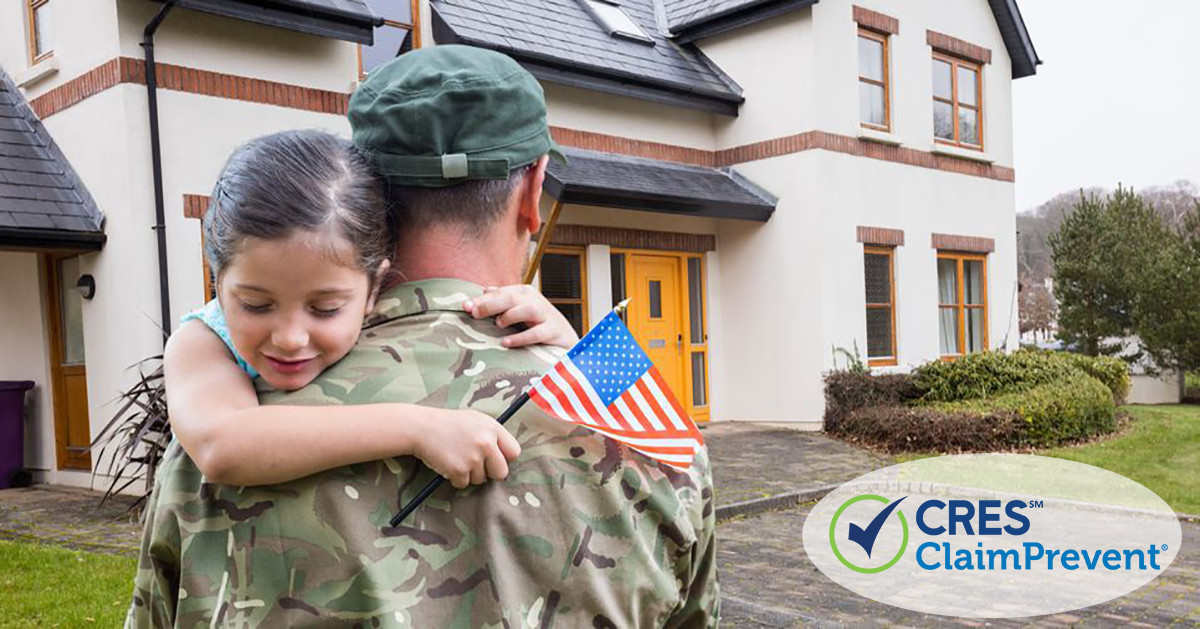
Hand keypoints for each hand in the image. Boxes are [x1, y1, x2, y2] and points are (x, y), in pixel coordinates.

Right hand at [411, 407, 520, 488]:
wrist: (421, 427)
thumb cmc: (448, 424)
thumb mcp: (475, 420)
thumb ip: (492, 435)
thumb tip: (506, 456)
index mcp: (493, 428)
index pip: (514, 452)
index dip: (504, 459)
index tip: (495, 460)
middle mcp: (486, 442)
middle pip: (501, 472)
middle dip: (490, 473)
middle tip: (476, 466)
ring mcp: (473, 457)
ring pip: (481, 480)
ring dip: (470, 475)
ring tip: (457, 458)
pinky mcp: (459, 470)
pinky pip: (463, 484)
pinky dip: (455, 478)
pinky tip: (448, 463)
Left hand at [463, 284, 580, 348]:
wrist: (566, 337)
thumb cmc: (537, 321)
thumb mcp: (519, 308)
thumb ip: (502, 300)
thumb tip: (483, 290)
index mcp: (524, 293)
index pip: (500, 293)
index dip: (481, 299)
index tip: (465, 306)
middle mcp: (534, 301)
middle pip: (511, 297)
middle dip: (491, 304)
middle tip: (474, 313)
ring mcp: (545, 316)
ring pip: (527, 310)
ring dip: (510, 315)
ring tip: (498, 324)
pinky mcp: (553, 332)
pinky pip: (537, 333)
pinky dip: (521, 337)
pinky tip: (506, 342)